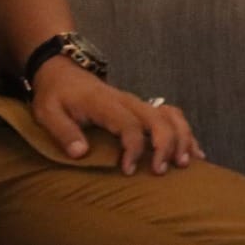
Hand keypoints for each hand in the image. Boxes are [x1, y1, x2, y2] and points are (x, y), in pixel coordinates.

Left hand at [31, 58, 203, 174]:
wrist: (64, 72)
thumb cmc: (56, 95)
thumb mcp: (48, 113)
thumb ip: (64, 132)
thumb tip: (80, 154)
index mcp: (106, 103)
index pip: (129, 124)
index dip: (133, 148)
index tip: (128, 170)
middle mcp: (128, 101)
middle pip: (158, 119)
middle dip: (166, 144)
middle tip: (161, 171)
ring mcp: (139, 103)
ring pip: (171, 116)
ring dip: (182, 138)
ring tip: (184, 163)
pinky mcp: (143, 107)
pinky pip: (172, 116)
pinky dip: (186, 133)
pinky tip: (195, 151)